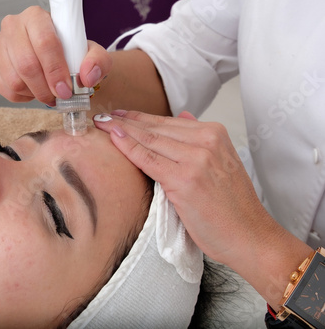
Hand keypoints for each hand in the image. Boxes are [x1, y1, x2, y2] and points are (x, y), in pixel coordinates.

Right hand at [0, 6, 110, 105]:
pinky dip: (24, 97)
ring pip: (15, 80)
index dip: (56, 70)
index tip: (66, 89)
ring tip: (49, 92)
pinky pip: (7, 90)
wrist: (56, 59)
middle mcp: (12, 26)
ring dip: (36, 93)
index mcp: (36, 17)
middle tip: (59, 96)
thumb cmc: (71, 53)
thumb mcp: (92, 54)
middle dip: (46, 87)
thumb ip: (97, 62)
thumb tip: (87, 77)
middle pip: (26, 64)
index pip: (44, 42)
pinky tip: (35, 90)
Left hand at [94, 110, 279, 263]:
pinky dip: (128, 148)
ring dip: (121, 130)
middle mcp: (206, 142)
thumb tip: (183, 116)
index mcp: (215, 134)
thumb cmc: (232, 207)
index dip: (139, 117)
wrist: (250, 236)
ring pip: (149, 140)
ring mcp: (196, 159)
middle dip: (125, 120)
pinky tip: (113, 139)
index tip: (119, 115)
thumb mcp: (221, 163)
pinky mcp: (185, 180)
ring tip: (101, 124)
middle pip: (156, 128)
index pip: (167, 122)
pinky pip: (148, 159)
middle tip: (102, 115)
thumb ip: (199, 139)